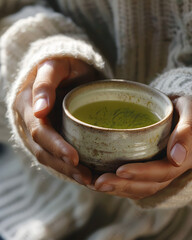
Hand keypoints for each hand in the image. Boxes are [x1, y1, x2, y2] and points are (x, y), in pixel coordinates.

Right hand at [15, 58, 96, 184]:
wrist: (65, 70)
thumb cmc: (63, 65)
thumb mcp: (55, 66)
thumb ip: (45, 83)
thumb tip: (39, 111)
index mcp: (27, 105)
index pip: (39, 132)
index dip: (56, 147)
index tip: (75, 159)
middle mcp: (30, 122)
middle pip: (43, 150)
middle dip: (63, 166)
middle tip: (87, 177)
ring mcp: (39, 131)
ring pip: (48, 157)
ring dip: (67, 172)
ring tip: (88, 181)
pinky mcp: (50, 136)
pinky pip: (55, 155)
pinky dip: (68, 167)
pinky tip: (84, 175)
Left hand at [93, 96, 191, 198]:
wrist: (177, 111)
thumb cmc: (182, 107)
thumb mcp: (188, 110)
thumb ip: (187, 130)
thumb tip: (177, 158)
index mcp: (184, 157)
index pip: (163, 171)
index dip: (142, 173)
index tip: (120, 171)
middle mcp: (170, 169)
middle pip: (147, 185)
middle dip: (122, 186)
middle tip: (98, 183)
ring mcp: (158, 171)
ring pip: (139, 188)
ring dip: (116, 189)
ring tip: (93, 184)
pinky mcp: (147, 169)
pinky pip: (134, 184)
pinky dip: (117, 185)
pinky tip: (99, 181)